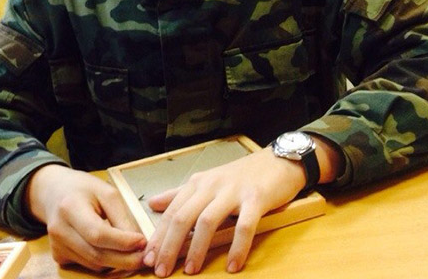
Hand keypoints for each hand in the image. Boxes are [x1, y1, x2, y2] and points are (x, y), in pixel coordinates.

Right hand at [27, 164, 146, 271]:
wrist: (54, 192)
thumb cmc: (83, 189)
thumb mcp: (107, 193)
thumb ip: (122, 217)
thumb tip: (138, 242)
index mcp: (70, 207)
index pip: (98, 234)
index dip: (122, 242)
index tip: (142, 242)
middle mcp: (59, 230)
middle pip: (96, 255)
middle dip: (124, 260)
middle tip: (144, 257)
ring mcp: (57, 245)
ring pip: (94, 264)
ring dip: (116, 263)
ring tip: (132, 253)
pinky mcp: (58, 255)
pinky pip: (87, 265)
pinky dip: (104, 262)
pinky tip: (112, 251)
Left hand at [142, 148, 305, 275]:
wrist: (279, 160)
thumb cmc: (242, 175)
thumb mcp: (208, 180)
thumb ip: (180, 193)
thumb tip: (153, 203)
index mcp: (198, 183)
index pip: (172, 212)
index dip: (158, 237)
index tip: (148, 258)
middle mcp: (212, 186)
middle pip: (183, 218)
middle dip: (169, 246)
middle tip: (161, 270)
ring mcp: (234, 192)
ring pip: (208, 222)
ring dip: (197, 249)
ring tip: (191, 271)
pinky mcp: (256, 199)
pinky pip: (244, 227)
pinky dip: (237, 247)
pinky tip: (233, 265)